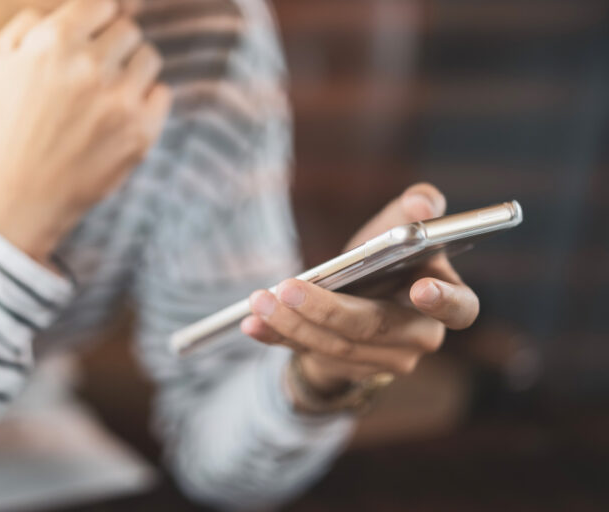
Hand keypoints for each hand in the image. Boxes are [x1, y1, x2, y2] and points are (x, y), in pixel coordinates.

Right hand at [0, 0, 169, 263]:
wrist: (20, 195)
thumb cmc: (3, 127)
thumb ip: (25, 25)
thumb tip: (61, 12)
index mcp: (54, 42)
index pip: (102, 4)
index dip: (98, 19)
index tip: (95, 35)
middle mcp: (90, 66)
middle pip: (128, 30)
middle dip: (114, 46)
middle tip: (98, 71)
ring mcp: (119, 100)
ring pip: (149, 58)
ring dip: (134, 70)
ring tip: (111, 93)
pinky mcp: (140, 132)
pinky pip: (162, 94)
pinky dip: (147, 101)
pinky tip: (123, 115)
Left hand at [241, 183, 479, 406]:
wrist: (357, 300)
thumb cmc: (383, 261)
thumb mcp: (393, 233)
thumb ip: (411, 212)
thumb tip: (422, 202)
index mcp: (443, 299)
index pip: (461, 308)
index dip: (445, 301)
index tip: (421, 288)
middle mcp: (419, 336)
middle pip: (375, 328)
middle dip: (328, 309)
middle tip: (286, 287)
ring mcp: (384, 360)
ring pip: (338, 346)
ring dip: (293, 323)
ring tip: (259, 299)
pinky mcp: (348, 369)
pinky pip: (310, 355)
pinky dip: (278, 337)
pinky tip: (252, 324)